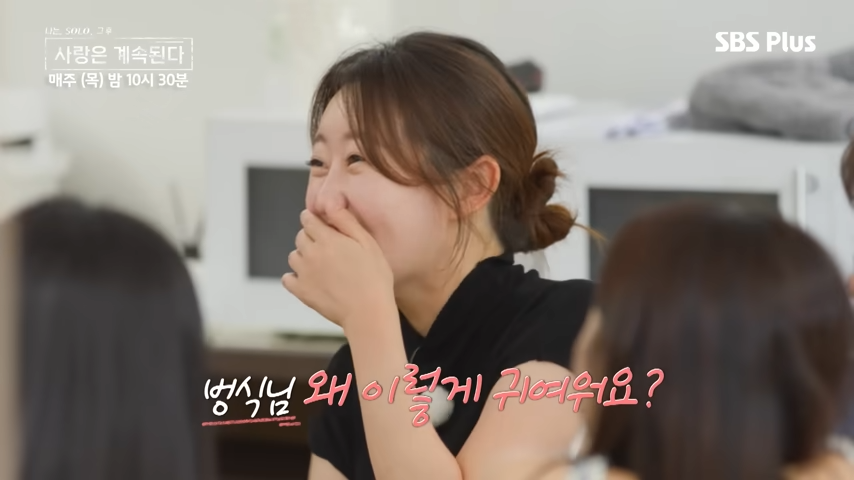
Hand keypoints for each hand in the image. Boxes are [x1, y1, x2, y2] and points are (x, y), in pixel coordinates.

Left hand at [282, 208, 394, 329]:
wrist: (368, 312)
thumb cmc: (374, 276)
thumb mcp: (366, 242)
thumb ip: (345, 220)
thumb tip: (329, 200)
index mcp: (327, 239)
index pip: (308, 219)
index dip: (314, 219)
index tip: (322, 224)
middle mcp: (311, 253)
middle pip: (300, 236)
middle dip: (310, 237)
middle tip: (327, 246)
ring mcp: (304, 274)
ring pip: (293, 256)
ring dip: (303, 256)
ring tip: (320, 264)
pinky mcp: (302, 292)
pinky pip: (287, 279)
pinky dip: (294, 277)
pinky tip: (308, 279)